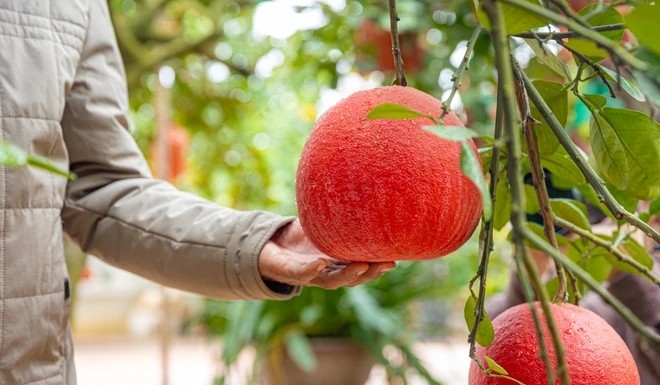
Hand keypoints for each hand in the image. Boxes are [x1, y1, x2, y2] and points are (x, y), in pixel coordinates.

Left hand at [258, 219, 395, 289]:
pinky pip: (301, 273)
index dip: (377, 266)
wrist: (267, 242)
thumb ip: (338, 211)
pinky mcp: (288, 271)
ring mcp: (308, 274)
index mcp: (337, 262)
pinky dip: (311, 270)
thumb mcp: (321, 221)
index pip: (361, 267)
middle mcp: (326, 272)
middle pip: (351, 277)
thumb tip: (358, 183)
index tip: (395, 259)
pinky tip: (320, 263)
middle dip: (370, 273)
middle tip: (387, 264)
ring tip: (362, 266)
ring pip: (331, 280)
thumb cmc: (299, 233)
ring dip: (347, 275)